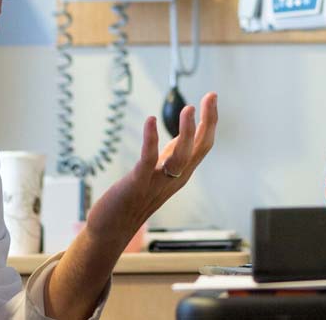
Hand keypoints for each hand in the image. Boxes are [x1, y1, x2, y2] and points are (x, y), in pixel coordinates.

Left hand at [89, 91, 218, 235]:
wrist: (113, 228)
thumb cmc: (134, 199)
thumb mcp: (159, 173)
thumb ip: (172, 156)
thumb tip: (183, 136)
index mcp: (182, 173)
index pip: (203, 144)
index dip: (210, 121)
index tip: (212, 97)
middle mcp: (175, 177)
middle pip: (199, 148)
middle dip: (208, 121)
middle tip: (211, 96)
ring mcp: (157, 181)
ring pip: (181, 157)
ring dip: (187, 132)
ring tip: (189, 108)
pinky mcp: (138, 183)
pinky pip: (148, 160)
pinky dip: (151, 140)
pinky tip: (151, 121)